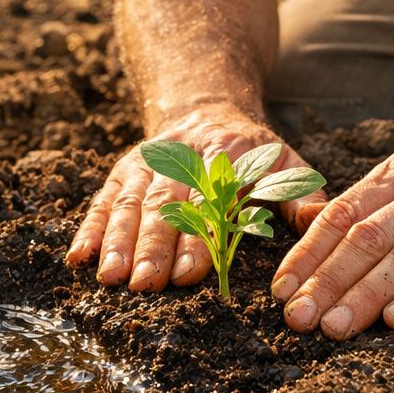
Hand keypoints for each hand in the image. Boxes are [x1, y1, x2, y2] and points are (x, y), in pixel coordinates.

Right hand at [66, 102, 327, 290]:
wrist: (205, 107)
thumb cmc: (252, 152)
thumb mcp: (285, 162)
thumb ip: (300, 193)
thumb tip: (316, 222)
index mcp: (224, 155)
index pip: (209, 200)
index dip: (198, 236)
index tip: (190, 274)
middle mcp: (180, 158)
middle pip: (163, 204)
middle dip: (152, 246)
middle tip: (144, 284)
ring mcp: (146, 164)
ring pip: (128, 203)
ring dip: (117, 242)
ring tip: (110, 279)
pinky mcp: (122, 171)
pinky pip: (103, 201)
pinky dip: (89, 229)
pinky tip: (77, 258)